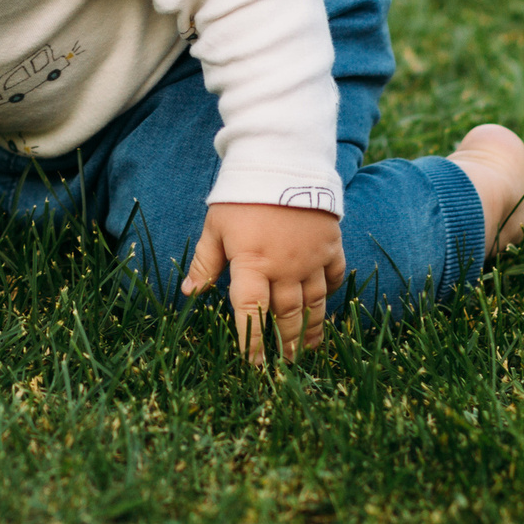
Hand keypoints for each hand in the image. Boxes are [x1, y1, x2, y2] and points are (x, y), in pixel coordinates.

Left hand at [181, 202, 344, 363]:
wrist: (282, 160)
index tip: (254, 363)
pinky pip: (334, 277)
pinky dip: (331, 293)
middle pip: (288, 315)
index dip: (252, 341)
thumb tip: (188, 293)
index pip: (251, 312)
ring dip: (310, 329)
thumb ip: (205, 263)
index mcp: (252, 264)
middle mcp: (285, 268)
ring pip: (315, 304)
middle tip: (284, 364)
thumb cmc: (242, 195)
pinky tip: (326, 305)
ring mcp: (311, 259)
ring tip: (307, 350)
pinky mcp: (330, 246)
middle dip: (285, 343)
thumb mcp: (215, 227)